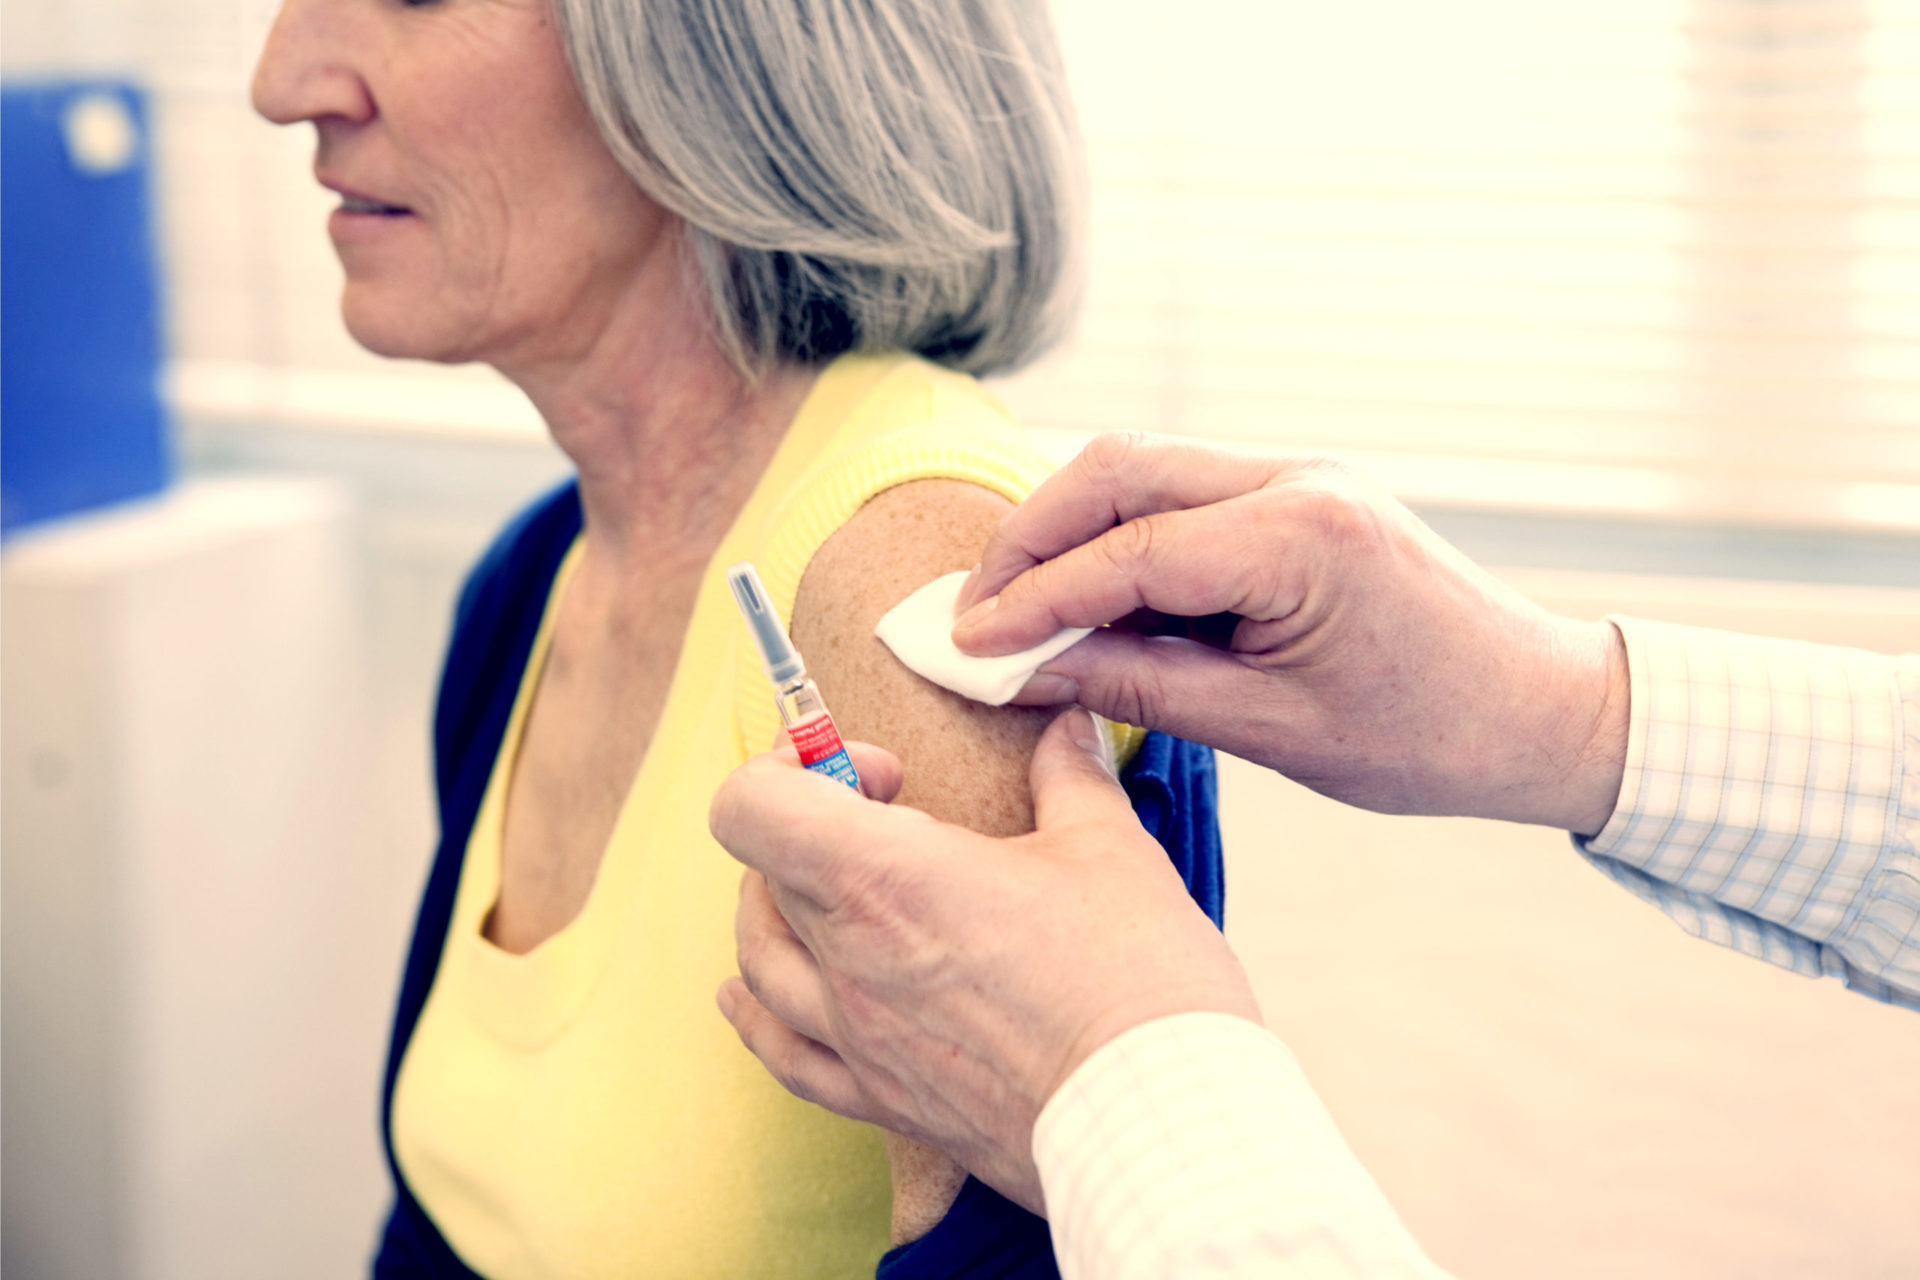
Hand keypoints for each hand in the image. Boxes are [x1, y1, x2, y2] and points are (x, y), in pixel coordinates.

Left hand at [709, 710, 1260, 1213]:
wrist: (1152, 1119)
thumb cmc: (1133, 979)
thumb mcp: (1109, 847)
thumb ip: (1069, 776)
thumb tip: (1067, 727)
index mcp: (886, 878)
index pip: (753, 808)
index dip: (791, 766)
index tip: (873, 770)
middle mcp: (849, 959)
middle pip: (767, 872)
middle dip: (813, 823)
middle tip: (888, 815)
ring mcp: (857, 1036)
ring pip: (761, 961)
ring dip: (777, 908)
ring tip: (821, 888)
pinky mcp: (884, 1098)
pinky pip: (786, 1056)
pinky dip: (759, 1017)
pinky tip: (749, 1000)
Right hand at [953, 434, 1628, 834]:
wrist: (1539, 709)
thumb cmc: (1425, 736)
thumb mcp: (1269, 730)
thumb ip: (1137, 686)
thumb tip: (1026, 667)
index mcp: (1301, 535)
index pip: (1126, 548)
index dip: (1033, 597)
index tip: (965, 641)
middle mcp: (1297, 477)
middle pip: (1119, 468)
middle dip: (1031, 536)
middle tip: (973, 610)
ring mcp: (1301, 473)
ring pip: (1143, 467)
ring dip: (1070, 528)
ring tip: (1015, 604)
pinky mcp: (1300, 491)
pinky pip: (1183, 492)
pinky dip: (1120, 535)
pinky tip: (1088, 593)